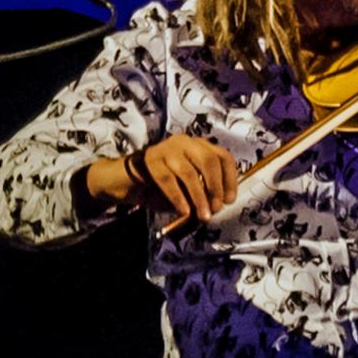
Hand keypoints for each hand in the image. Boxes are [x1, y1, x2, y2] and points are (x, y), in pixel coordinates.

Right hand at [86, 135, 238, 220]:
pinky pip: (168, 180)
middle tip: (216, 208)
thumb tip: (217, 206)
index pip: (222, 157)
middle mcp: (185, 142)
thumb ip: (202, 194)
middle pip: (209, 161)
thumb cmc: (161, 187)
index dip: (230, 179)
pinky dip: (178, 197)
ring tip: (202, 215)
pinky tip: (183, 211)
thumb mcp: (187, 190)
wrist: (127, 183)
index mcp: (198, 146)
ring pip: (189, 172)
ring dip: (199, 197)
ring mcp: (166, 148)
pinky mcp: (150, 159)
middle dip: (215, 187)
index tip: (230, 200)